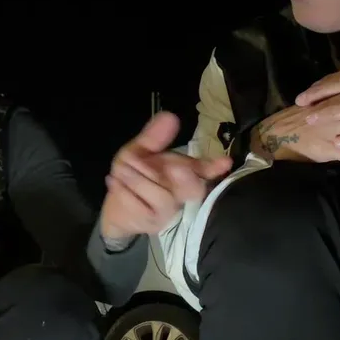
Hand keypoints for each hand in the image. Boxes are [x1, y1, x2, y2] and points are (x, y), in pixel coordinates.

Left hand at [100, 112, 231, 241]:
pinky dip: (125, 193)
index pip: (203, 171)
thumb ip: (154, 137)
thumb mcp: (140, 152)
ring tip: (121, 168)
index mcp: (183, 174)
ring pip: (162, 198)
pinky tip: (114, 181)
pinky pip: (141, 209)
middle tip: (174, 166)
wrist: (116, 210)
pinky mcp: (150, 223)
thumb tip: (170, 116)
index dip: (214, 167)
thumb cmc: (133, 176)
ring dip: (139, 181)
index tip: (225, 163)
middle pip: (193, 190)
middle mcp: (180, 194)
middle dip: (186, 178)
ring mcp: (167, 211)